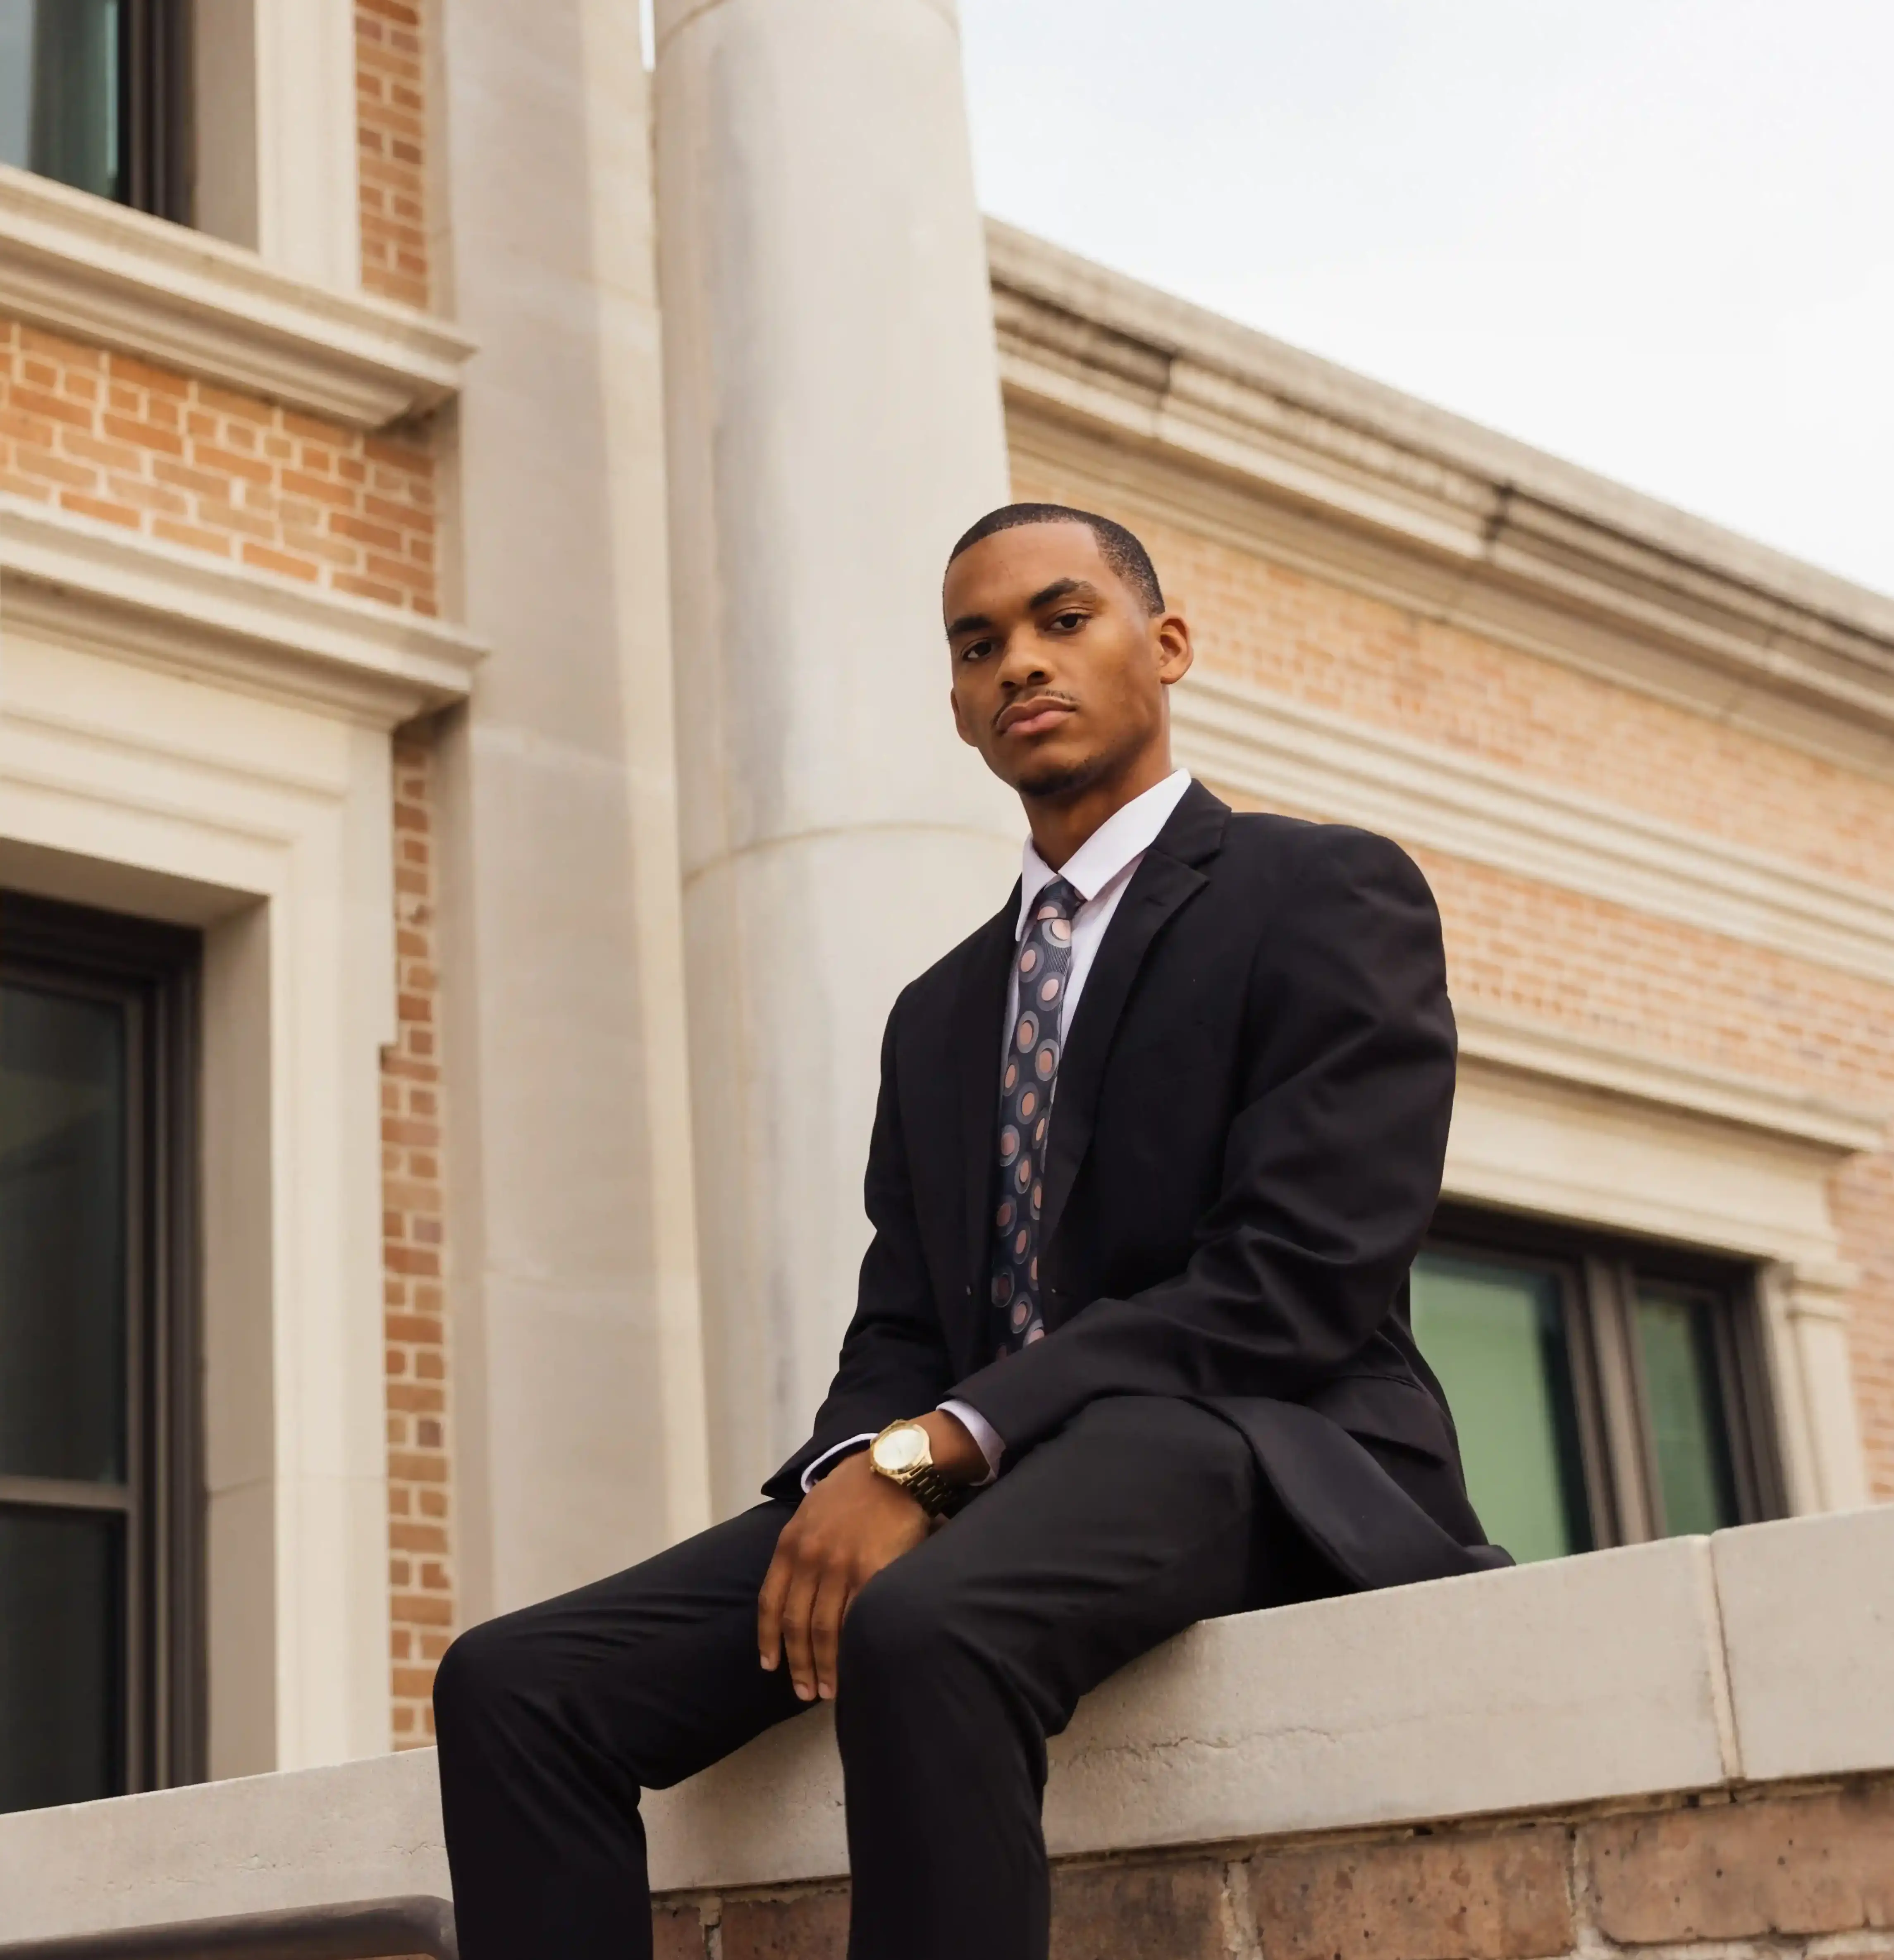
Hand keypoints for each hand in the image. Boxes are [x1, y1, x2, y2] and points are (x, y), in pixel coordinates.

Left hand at [758, 1412, 988, 1701]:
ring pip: (823, 1631)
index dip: (768, 1640)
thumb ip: (801, 1547)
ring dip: (822, 1666)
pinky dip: (850, 1650)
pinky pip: (855, 1620)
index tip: (770, 1666)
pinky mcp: (872, 1572)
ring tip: (826, 1691)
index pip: (770, 1603)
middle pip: (795, 1624)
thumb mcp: (812, 1511)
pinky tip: (852, 1667)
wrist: (895, 1467)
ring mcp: (840, 1566)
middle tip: (803, 1691)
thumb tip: (795, 1587)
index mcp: (791, 1543)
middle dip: (797, 1664)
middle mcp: (810, 1558)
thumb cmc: (855, 1489)